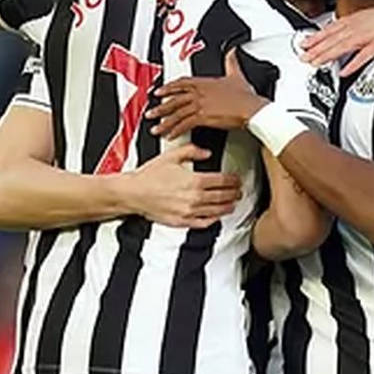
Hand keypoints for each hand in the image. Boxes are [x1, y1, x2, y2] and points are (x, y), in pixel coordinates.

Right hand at [118, 144, 242, 227]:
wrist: (134, 193)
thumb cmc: (149, 176)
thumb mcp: (171, 156)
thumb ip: (192, 151)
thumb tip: (206, 153)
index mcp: (194, 180)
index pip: (222, 181)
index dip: (233, 180)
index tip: (237, 180)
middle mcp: (194, 198)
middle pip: (223, 197)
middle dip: (234, 194)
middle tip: (239, 192)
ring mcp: (189, 211)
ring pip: (216, 211)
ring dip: (228, 207)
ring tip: (233, 204)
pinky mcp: (182, 222)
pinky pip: (203, 223)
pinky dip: (213, 220)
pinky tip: (217, 216)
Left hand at [149, 51, 266, 139]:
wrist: (251, 108)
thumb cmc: (245, 96)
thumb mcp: (237, 74)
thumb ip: (231, 62)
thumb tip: (231, 52)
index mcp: (204, 82)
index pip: (181, 83)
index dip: (169, 88)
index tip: (159, 92)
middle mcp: (199, 93)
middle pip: (174, 99)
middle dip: (160, 107)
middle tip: (150, 113)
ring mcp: (199, 105)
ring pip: (176, 113)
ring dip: (164, 121)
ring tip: (156, 128)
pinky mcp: (203, 117)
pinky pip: (185, 124)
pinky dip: (176, 130)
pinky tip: (170, 136)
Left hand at [303, 0, 373, 74]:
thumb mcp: (365, 18)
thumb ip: (350, 27)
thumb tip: (337, 33)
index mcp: (353, 20)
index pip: (330, 29)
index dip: (316, 37)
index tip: (304, 44)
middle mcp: (357, 27)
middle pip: (333, 39)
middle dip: (316, 49)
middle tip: (304, 57)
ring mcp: (367, 36)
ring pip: (343, 46)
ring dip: (328, 55)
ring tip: (316, 63)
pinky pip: (363, 56)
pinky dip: (353, 63)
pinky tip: (344, 71)